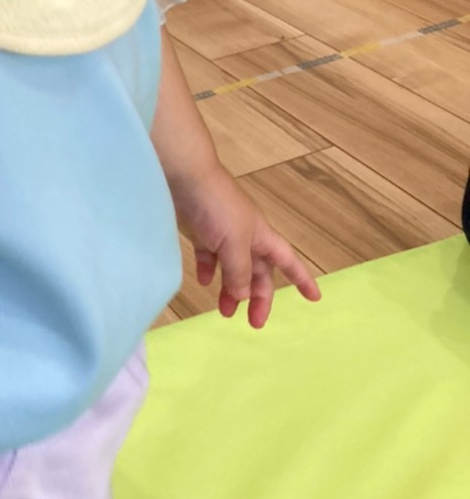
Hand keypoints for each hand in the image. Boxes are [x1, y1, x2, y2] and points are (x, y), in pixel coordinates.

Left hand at [170, 164, 320, 327]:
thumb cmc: (216, 206)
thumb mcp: (234, 242)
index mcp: (261, 236)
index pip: (287, 261)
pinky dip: (208, 270)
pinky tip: (203, 281)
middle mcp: (245, 235)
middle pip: (258, 271)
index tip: (314, 298)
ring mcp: (221, 232)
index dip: (302, 279)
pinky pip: (208, 255)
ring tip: (224, 311)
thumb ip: (239, 270)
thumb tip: (244, 295)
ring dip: (231, 289)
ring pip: (232, 267)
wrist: (184, 175)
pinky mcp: (199, 229)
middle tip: (253, 323)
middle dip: (258, 296)